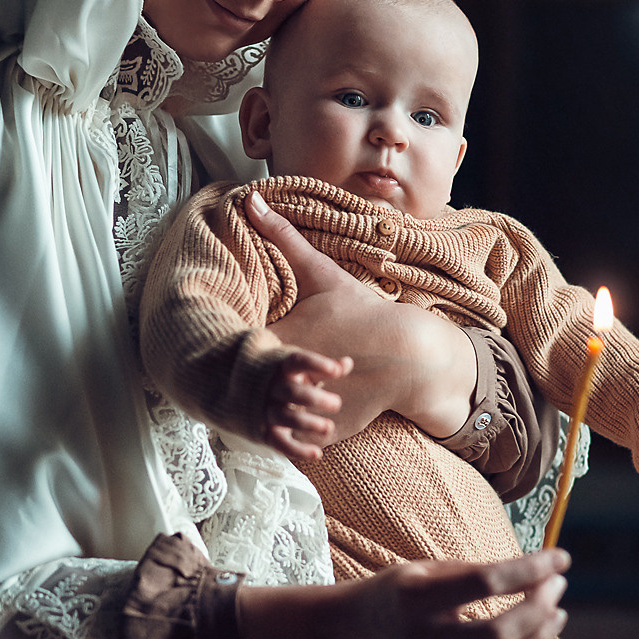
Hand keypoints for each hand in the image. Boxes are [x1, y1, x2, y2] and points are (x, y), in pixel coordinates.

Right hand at [239, 547, 570, 638]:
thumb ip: (473, 573)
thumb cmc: (395, 592)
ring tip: (556, 616)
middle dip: (540, 607)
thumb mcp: (423, 570)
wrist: (352, 634)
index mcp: (415, 597)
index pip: (486, 582)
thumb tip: (536, 572)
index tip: (561, 557)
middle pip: (498, 633)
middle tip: (558, 587)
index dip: (530, 569)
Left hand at [246, 192, 475, 440]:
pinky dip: (293, 433)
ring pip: (271, 420)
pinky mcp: (325, 434)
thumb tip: (251, 198)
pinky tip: (293, 417)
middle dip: (246, 379)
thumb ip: (281, 236)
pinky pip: (298, 440)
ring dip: (268, 411)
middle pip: (247, 386)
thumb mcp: (321, 273)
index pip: (234, 349)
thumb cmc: (362, 311)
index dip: (228, 345)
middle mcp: (286, 381)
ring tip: (269, 396)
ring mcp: (305, 412)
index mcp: (279, 341)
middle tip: (246, 368)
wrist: (410, 355)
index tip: (230, 339)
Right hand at [262, 349, 353, 461]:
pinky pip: (280, 443)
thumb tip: (347, 363)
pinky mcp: (265, 431)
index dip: (317, 364)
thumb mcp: (297, 368)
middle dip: (315, 398)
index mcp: (282, 367)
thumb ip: (321, 368)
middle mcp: (273, 388)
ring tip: (329, 428)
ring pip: (285, 417)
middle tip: (336, 404)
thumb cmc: (279, 377)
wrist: (235, 387)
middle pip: (292, 392)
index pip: (298, 361)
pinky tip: (317, 453)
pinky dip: (298, 451)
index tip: (336, 370)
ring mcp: (267, 410)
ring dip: (308, 424)